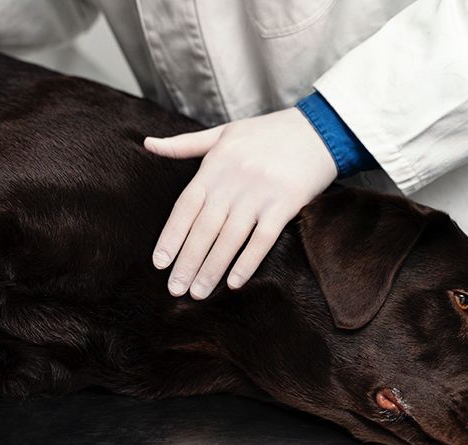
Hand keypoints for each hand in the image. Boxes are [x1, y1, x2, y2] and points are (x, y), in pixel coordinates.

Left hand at [145, 108, 336, 299]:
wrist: (319, 129)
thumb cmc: (267, 133)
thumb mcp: (223, 133)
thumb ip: (185, 144)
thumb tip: (148, 144)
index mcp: (215, 165)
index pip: (185, 206)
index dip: (171, 236)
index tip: (159, 262)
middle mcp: (234, 180)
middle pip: (205, 228)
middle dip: (187, 261)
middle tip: (175, 289)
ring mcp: (260, 192)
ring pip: (230, 238)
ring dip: (212, 268)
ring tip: (198, 293)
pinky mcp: (286, 203)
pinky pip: (263, 238)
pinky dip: (247, 262)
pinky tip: (234, 282)